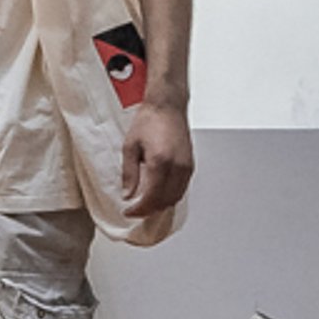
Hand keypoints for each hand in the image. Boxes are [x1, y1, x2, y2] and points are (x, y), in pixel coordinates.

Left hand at [120, 98, 194, 215]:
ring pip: (175, 198)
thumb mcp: (130, 146)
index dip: (139, 210)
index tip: (129, 212)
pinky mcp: (190, 165)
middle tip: (136, 210)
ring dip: (160, 206)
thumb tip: (128, 194)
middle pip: (165, 201)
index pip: (151, 198)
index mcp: (160, 162)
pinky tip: (159, 194)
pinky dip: (170, 196)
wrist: (167, 106)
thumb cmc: (149, 120)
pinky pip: (181, 189)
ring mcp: (186, 167)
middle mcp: (177, 167)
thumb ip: (129, 173)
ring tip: (145, 205)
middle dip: (149, 210)